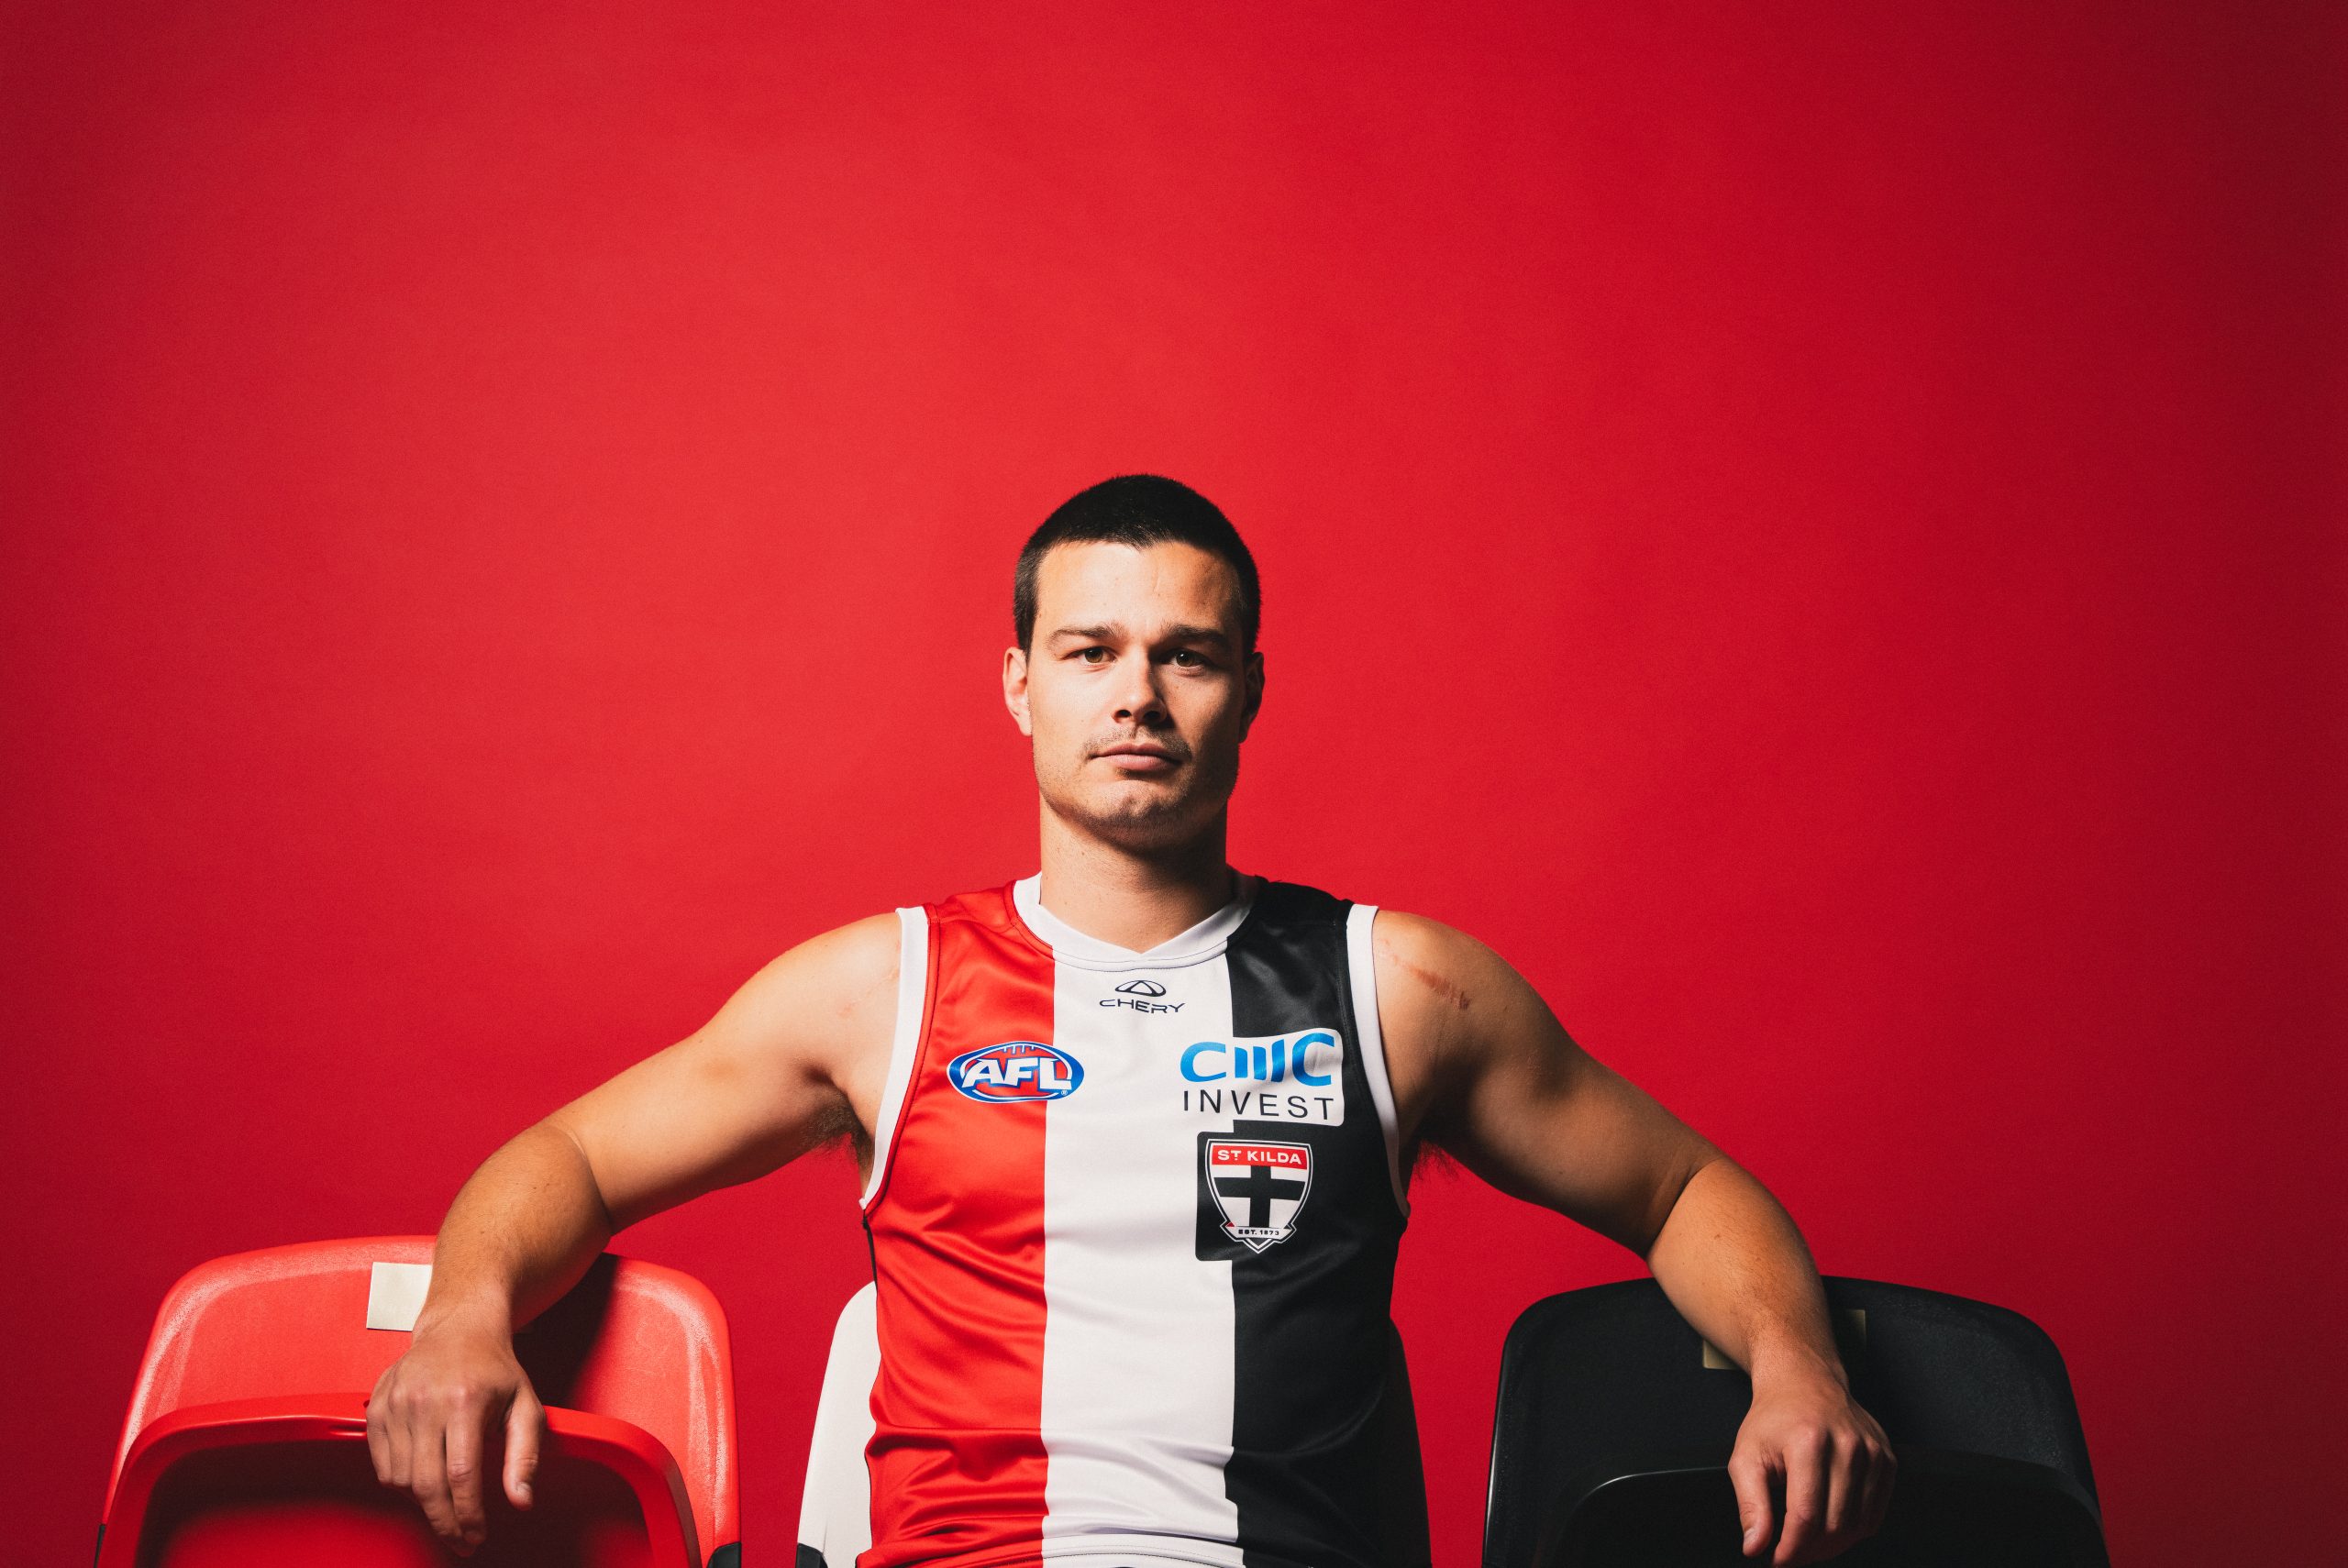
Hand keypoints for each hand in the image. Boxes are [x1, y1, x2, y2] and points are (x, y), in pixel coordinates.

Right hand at [365, 1316, 546, 1554]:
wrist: (458, 1328)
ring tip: (446, 1505)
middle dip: (444, 1521)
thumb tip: (522, 1501)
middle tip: (460, 1540)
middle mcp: (425, 1401)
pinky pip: (382, 1465)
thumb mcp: (525, 1406)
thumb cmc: (494, 1368)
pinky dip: (401, 1484)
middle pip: (426, 1484)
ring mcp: (396, 1403)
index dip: (467, 1515)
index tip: (475, 1536)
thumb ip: (525, 1456)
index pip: (461, 1475)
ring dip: (423, 1504)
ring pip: (401, 1479)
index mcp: (465, 1400)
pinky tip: (424, 1481)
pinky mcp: (376, 1407)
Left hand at [1728, 1364, 1894, 1564]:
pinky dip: (1854, 1530)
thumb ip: (1750, 1505)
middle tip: (1791, 1551)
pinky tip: (1832, 1524)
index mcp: (1808, 1442)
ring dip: (1832, 1545)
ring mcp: (1872, 1452)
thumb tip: (1755, 1545)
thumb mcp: (1746, 1457)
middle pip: (1834, 1525)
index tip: (1778, 1560)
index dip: (1791, 1548)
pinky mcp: (1887, 1459)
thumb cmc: (1774, 1419)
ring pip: (1858, 1525)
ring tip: (1809, 1541)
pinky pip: (1875, 1514)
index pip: (1806, 1517)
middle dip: (1809, 1550)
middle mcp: (1847, 1445)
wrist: (1804, 1383)